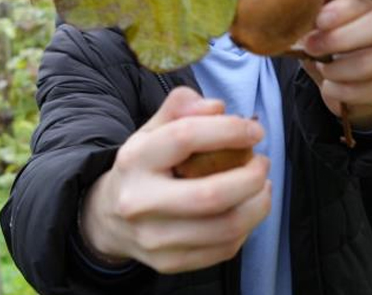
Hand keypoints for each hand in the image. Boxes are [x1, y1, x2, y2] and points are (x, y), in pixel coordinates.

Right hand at [78, 87, 270, 272]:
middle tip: (263, 163)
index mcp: (135, 160)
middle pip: (211, 196)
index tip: (255, 130)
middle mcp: (140, 202)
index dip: (229, 130)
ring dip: (258, 204)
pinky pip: (224, 249)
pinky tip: (248, 209)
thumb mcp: (151, 130)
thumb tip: (217, 107)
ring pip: (225, 228)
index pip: (186, 138)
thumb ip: (181, 108)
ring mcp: (154, 239)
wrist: (108, 219)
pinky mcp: (169, 263)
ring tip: (263, 186)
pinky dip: (247, 227)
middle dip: (251, 178)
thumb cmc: (143, 168)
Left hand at [301, 0, 371, 129]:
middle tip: (312, 47)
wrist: (349, 83)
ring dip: (339, 68)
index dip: (343, 9)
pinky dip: (343, 91)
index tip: (319, 21)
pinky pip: (371, 89)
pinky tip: (330, 87)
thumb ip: (321, 11)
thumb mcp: (323, 28)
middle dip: (342, 37)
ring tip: (323, 69)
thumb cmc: (334, 47)